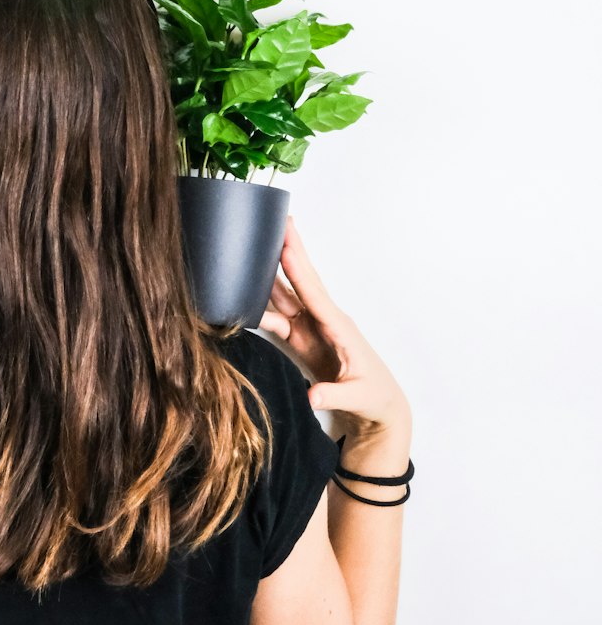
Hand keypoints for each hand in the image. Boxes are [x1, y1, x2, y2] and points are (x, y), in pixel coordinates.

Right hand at [259, 216, 409, 439]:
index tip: (287, 245)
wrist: (377, 405)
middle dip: (290, 250)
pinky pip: (277, 315)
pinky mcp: (301, 337)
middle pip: (301, 280)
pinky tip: (248, 285)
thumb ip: (333, 396)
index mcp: (338, 327)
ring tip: (259, 241)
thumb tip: (312, 397)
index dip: (298, 270)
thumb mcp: (357, 399)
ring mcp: (310, 327)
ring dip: (273, 268)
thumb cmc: (373, 397)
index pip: (314, 293)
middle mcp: (323, 320)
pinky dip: (261, 301)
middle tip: (279, 219)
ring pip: (287, 292)